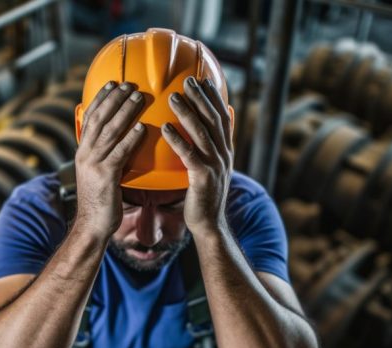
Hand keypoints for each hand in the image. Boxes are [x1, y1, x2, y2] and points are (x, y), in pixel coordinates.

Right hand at [74, 81, 145, 238]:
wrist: (92, 225)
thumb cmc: (101, 200)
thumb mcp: (98, 173)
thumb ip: (105, 155)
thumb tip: (118, 141)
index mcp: (83, 151)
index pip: (90, 118)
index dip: (101, 99)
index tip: (112, 83)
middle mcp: (85, 154)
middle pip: (99, 119)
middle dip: (113, 99)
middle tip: (129, 84)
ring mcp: (93, 164)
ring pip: (109, 131)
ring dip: (124, 112)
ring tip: (137, 97)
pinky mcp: (105, 176)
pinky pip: (119, 153)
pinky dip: (130, 139)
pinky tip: (141, 128)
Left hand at [161, 76, 233, 234]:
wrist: (208, 223)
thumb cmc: (204, 196)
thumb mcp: (211, 169)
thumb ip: (210, 148)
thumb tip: (208, 132)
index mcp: (225, 151)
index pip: (222, 118)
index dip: (214, 98)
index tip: (203, 80)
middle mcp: (224, 155)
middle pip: (213, 120)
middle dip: (201, 98)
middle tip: (187, 80)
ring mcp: (215, 166)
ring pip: (202, 133)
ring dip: (187, 113)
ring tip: (173, 97)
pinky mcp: (203, 178)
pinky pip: (190, 155)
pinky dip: (178, 139)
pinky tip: (165, 128)